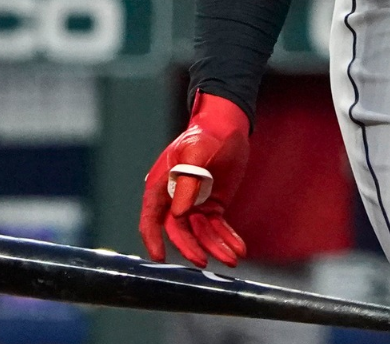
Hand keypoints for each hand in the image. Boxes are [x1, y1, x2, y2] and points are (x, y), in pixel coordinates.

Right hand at [141, 92, 251, 266]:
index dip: (152, 239)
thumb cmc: (205, 136)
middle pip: (178, 231)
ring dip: (215, 247)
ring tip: (232, 259)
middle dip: (190, 247)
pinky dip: (227, 239)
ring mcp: (194, 205)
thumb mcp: (196, 153)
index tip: (158, 258)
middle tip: (203, 261)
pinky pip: (217, 228)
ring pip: (200, 233)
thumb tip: (178, 213)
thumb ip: (187, 182)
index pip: (151, 218)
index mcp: (162, 186)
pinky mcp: (212, 207)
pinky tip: (239, 249)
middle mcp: (174, 199)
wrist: (228, 128)